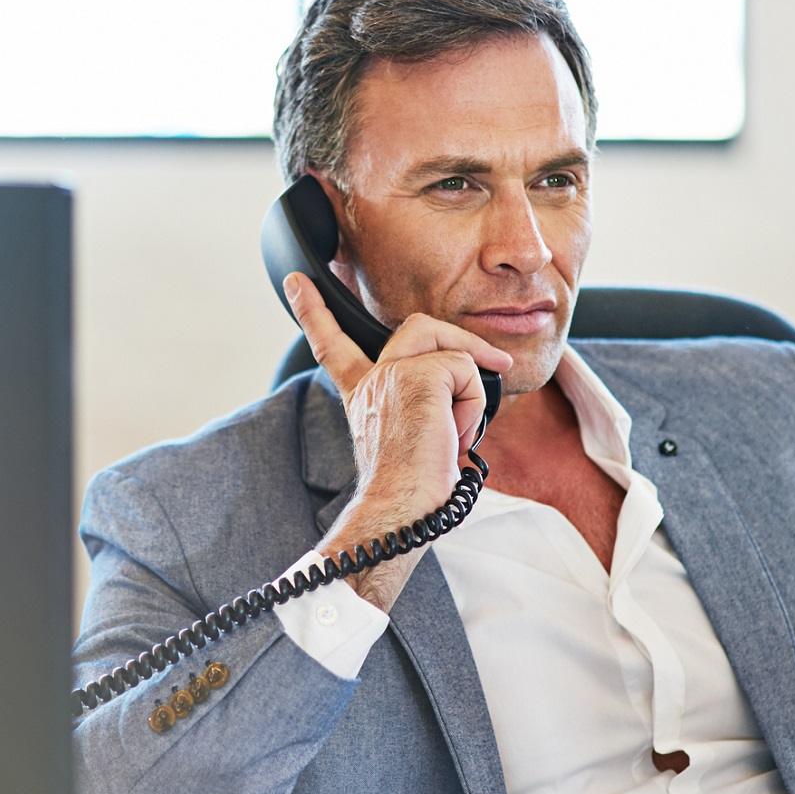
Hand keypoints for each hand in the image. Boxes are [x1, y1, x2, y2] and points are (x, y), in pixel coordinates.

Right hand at [284, 273, 510, 610]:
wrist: (400, 511)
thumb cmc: (412, 493)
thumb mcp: (412, 439)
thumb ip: (424, 407)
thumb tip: (470, 387)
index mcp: (361, 395)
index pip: (334, 345)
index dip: (314, 312)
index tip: (297, 282)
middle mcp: (370, 381)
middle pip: (419, 328)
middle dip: (462, 342)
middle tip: (497, 363)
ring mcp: (392, 374)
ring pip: (452, 352)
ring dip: (470, 392)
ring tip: (456, 434)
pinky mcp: (419, 376)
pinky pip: (468, 373)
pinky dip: (472, 408)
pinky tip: (453, 438)